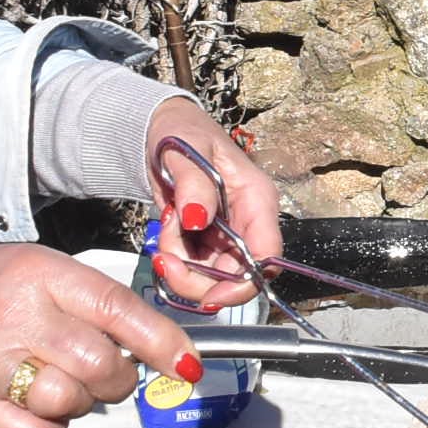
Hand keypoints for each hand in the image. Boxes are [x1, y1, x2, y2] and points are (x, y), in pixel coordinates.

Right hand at [0, 245, 195, 427]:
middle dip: (118, 379)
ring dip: (81, 402)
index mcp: (40, 275)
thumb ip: (98, 304)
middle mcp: (15, 318)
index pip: (116, 309)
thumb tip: (164, 349)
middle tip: (106, 374)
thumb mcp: (44, 273)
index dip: (161, 342)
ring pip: (70, 402)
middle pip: (99, 365)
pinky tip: (36, 404)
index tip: (188, 364)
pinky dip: (51, 427)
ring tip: (59, 382)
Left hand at [146, 99, 281, 308]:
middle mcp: (248, 223)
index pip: (267, 256)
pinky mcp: (208, 241)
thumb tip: (198, 219)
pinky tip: (166, 232)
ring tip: (164, 231)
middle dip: (198, 279)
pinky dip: (175, 259)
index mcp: (256, 200)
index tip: (210, 295)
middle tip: (164, 260)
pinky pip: (194, 266)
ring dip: (182, 266)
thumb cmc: (181, 133)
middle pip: (237, 277)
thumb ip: (194, 184)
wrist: (160, 131)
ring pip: (212, 277)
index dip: (244, 283)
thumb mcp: (185, 151)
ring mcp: (228, 234)